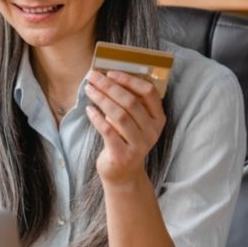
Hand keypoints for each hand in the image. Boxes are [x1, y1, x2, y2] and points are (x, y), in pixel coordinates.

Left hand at [84, 70, 165, 184]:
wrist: (123, 173)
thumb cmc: (126, 140)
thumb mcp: (134, 122)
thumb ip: (129, 103)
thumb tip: (107, 77)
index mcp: (158, 118)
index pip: (149, 92)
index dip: (129, 80)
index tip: (111, 73)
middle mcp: (152, 131)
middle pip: (131, 102)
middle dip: (109, 86)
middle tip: (93, 77)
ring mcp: (139, 145)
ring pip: (119, 115)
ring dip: (102, 99)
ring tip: (89, 89)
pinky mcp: (123, 155)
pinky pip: (108, 131)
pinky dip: (97, 118)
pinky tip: (89, 110)